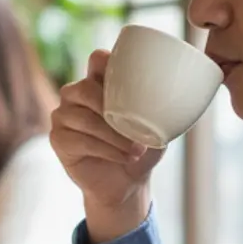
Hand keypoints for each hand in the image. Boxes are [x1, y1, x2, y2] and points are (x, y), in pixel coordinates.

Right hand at [51, 50, 166, 242]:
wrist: (128, 184)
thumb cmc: (141, 148)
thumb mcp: (157, 124)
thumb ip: (161, 105)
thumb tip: (184, 93)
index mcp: (99, 82)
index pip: (96, 59)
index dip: (107, 62)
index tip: (130, 78)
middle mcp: (76, 95)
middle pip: (84, 88)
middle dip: (109, 107)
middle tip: (134, 127)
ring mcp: (63, 116)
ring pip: (82, 118)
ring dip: (111, 135)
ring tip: (134, 149)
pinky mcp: (58, 140)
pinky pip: (77, 140)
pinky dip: (104, 150)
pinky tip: (123, 157)